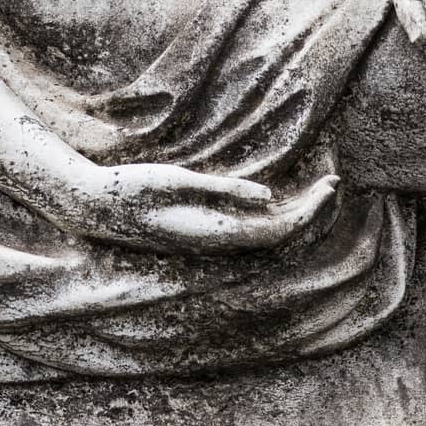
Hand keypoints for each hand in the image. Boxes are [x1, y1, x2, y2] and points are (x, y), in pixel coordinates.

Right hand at [81, 161, 340, 255]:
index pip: (277, 231)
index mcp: (212, 233)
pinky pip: (248, 233)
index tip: (331, 185)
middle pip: (277, 237)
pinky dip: (273, 217)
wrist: (90, 208)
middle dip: (309, 211)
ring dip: (293, 215)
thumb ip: (222, 191)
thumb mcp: (177, 181)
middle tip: (335, 181)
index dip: (309, 211)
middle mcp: (213, 245)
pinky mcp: (201, 234)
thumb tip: (269, 197)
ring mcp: (207, 243)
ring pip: (264, 238)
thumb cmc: (131, 188)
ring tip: (317, 190)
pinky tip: (281, 201)